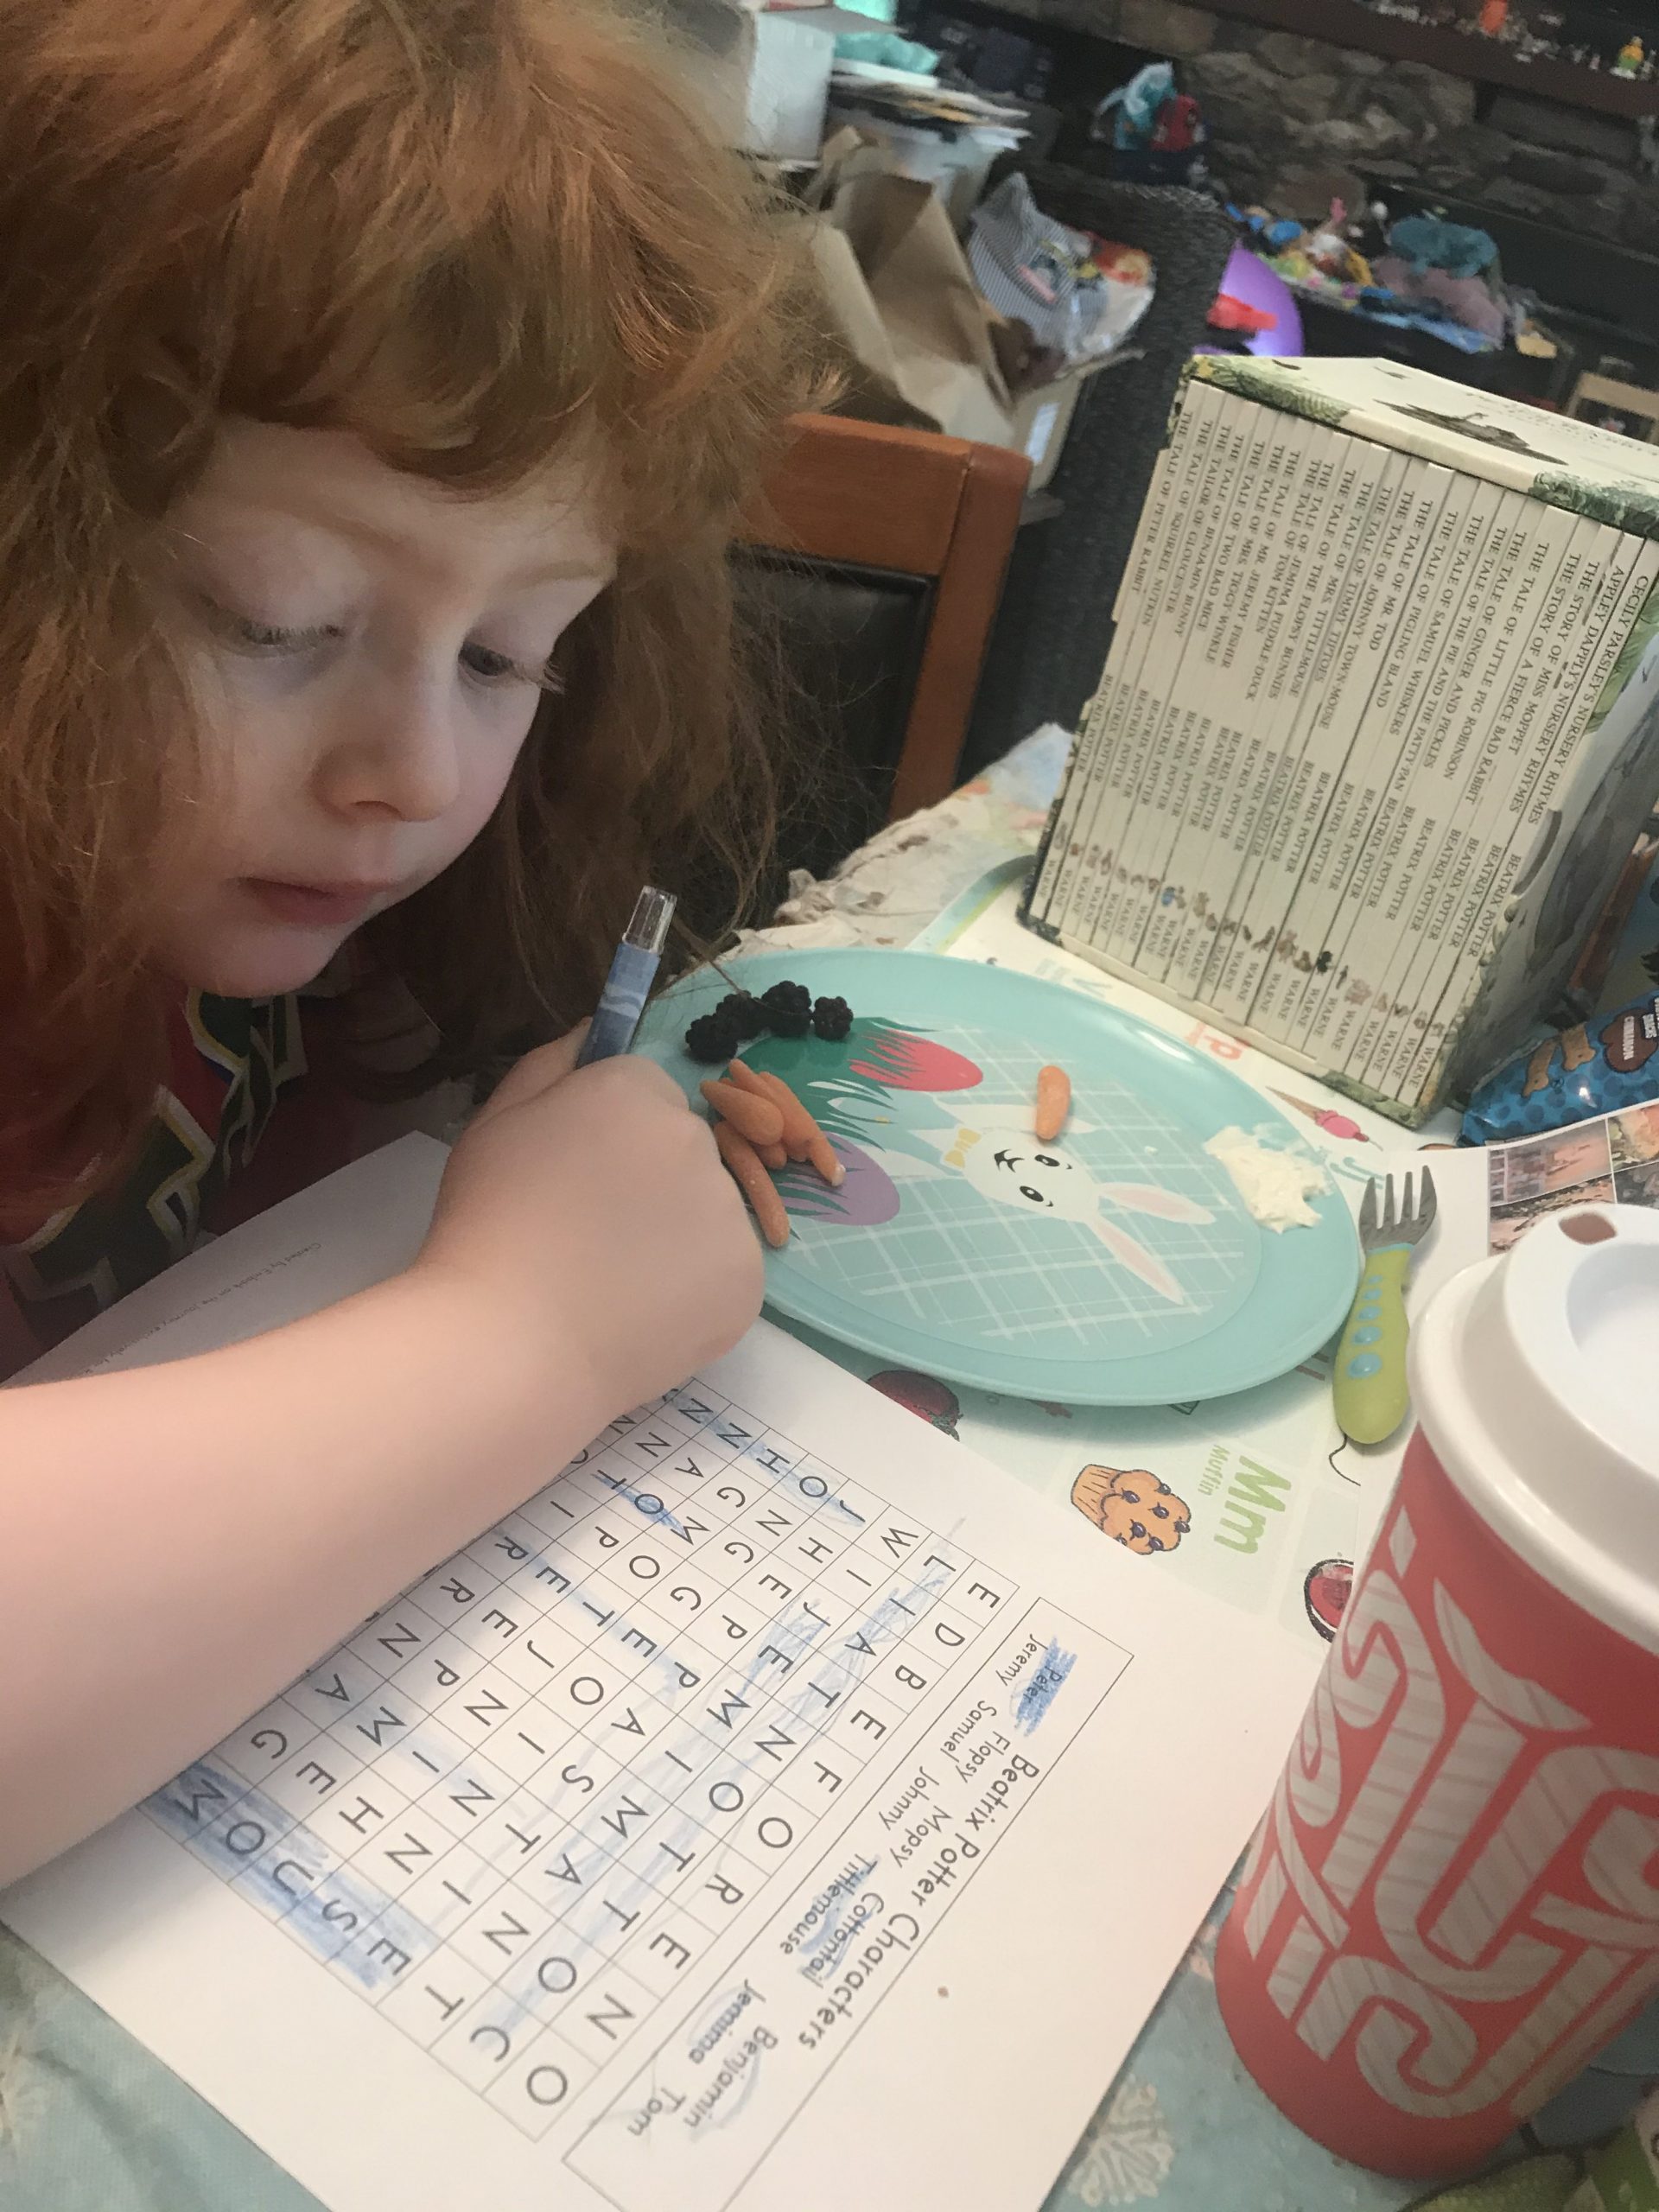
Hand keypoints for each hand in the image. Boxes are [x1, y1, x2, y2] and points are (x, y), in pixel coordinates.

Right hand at [414, 1031, 764, 1425]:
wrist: (510, 1346)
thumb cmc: (488, 1227)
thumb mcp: (494, 1125)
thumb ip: (548, 1066)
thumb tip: (592, 1030)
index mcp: (635, 1091)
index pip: (645, 1092)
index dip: (607, 1135)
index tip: (575, 1179)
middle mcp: (696, 1139)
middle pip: (682, 1148)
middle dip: (647, 1182)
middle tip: (587, 1236)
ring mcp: (730, 1212)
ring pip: (709, 1212)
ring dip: (674, 1237)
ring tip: (609, 1283)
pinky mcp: (747, 1281)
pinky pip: (723, 1273)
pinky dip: (692, 1293)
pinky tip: (638, 1314)